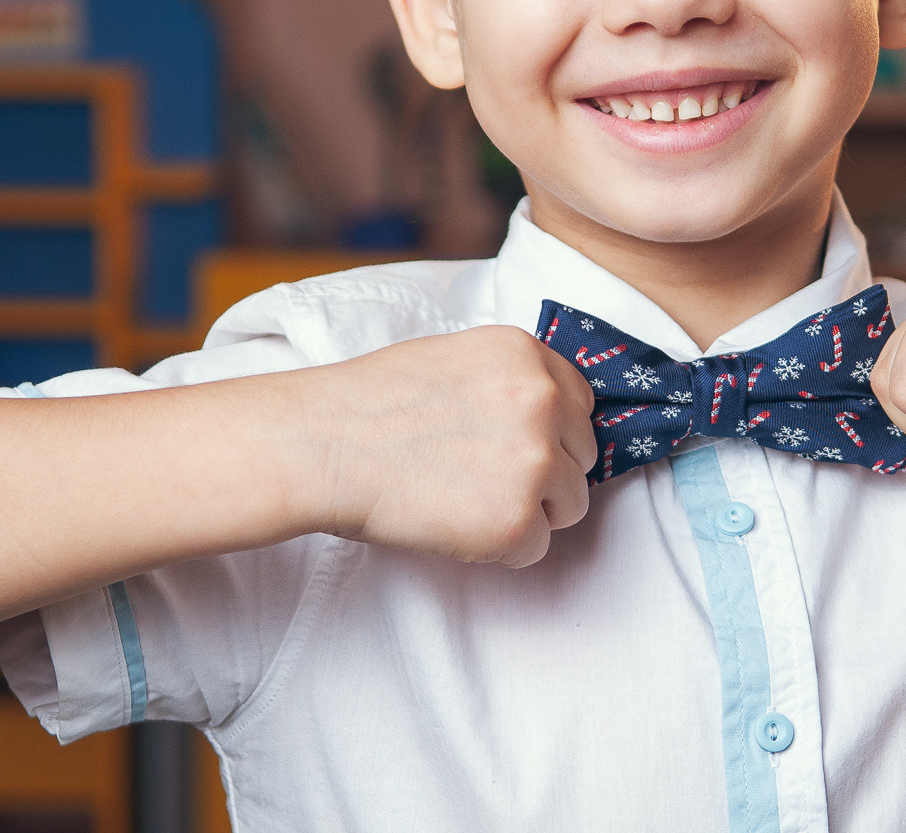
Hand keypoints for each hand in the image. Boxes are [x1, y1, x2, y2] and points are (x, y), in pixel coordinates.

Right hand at [314, 326, 595, 565]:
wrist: (323, 446)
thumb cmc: (371, 404)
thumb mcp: (455, 359)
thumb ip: (510, 381)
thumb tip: (548, 417)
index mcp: (529, 356)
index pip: (581, 404)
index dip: (551, 432)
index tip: (513, 447)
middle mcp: (545, 402)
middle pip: (582, 457)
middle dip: (544, 475)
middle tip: (482, 479)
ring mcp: (536, 463)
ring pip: (570, 506)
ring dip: (528, 512)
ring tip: (466, 500)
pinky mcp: (517, 521)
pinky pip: (536, 549)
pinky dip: (500, 548)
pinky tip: (454, 523)